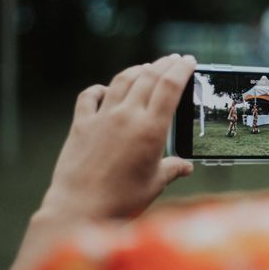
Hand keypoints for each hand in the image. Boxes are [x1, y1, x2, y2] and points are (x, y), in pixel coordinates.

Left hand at [37, 54, 196, 222]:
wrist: (79, 210)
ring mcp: (101, 118)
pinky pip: (89, 96)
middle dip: (164, 64)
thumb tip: (186, 167)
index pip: (170, 86)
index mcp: (150, 129)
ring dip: (137, 70)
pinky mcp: (80, 125)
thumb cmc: (122, 201)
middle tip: (174, 58)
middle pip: (148, 76)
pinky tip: (105, 89)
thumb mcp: (155, 184)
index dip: (181, 69)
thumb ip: (172, 169)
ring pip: (122, 80)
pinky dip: (100, 88)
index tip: (189, 60)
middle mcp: (126, 116)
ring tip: (147, 67)